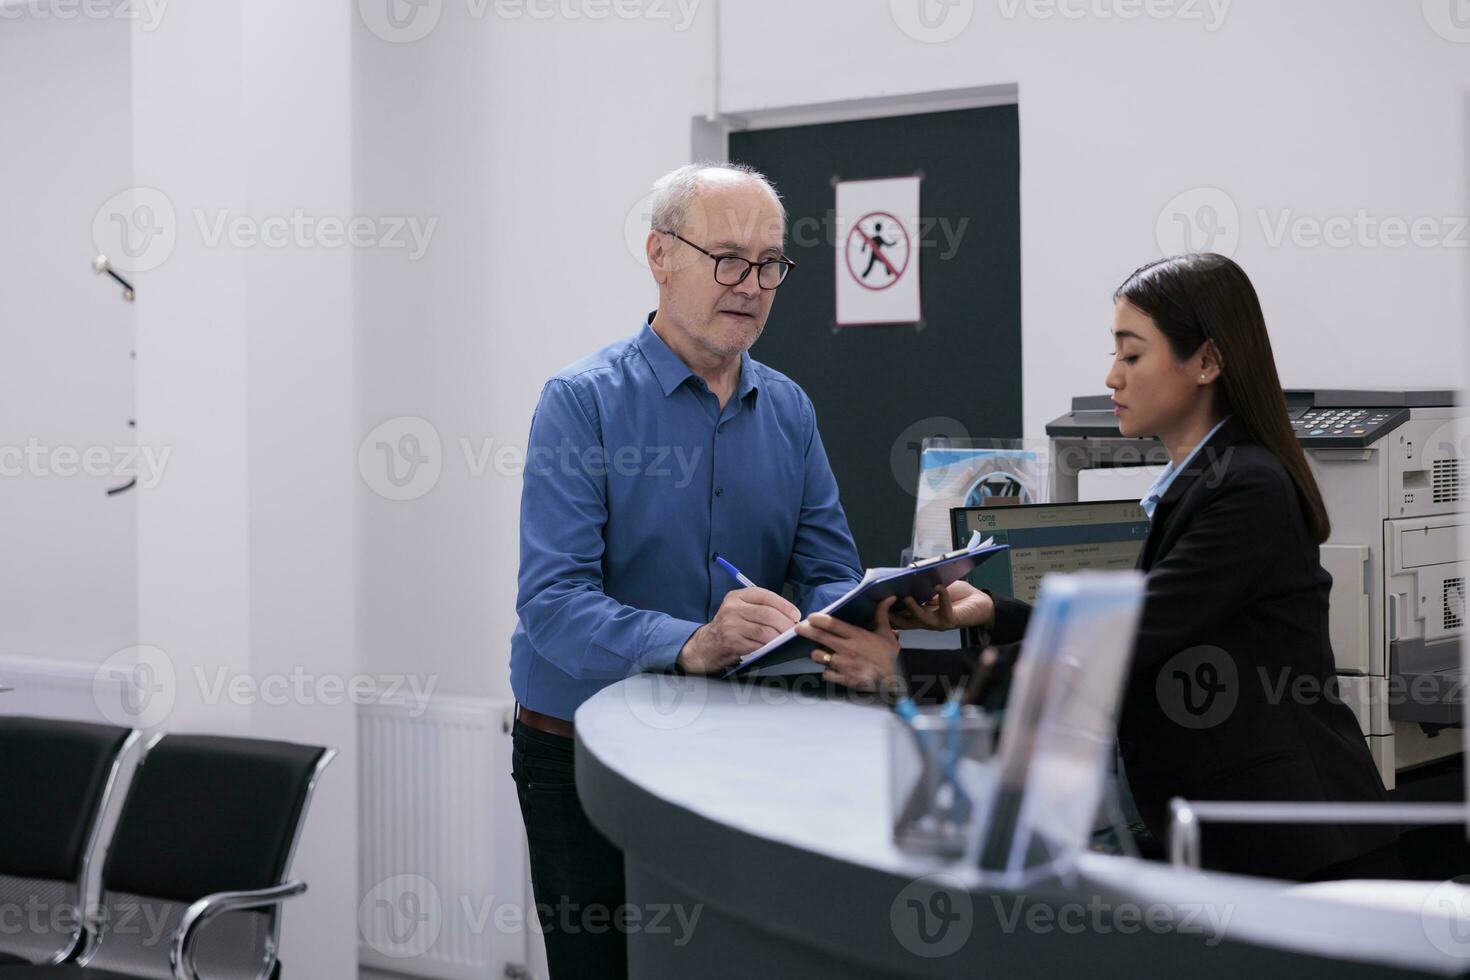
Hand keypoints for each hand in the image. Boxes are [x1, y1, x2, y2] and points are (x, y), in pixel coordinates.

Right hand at [676, 587, 801, 674]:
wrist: (707, 645)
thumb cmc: (731, 627)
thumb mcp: (741, 610)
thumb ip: (761, 608)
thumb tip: (791, 616)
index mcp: (737, 596)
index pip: (765, 596)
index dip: (784, 605)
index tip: (795, 615)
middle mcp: (732, 608)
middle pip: (767, 614)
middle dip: (785, 624)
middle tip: (793, 631)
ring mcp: (731, 625)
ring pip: (764, 631)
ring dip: (779, 638)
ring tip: (785, 641)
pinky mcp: (732, 642)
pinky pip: (757, 645)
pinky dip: (769, 648)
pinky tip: (772, 649)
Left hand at [796, 595, 900, 692]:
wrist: (897, 680)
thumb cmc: (891, 656)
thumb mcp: (886, 633)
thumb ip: (882, 614)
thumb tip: (888, 597)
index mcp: (857, 636)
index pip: (832, 624)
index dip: (818, 619)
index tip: (810, 617)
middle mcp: (848, 649)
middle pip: (819, 637)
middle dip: (805, 631)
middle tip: (797, 628)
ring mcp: (844, 665)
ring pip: (818, 656)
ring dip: (817, 653)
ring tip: (822, 651)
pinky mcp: (844, 679)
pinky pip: (825, 673)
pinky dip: (826, 670)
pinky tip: (831, 668)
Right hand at [888, 580, 994, 631]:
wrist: (981, 603)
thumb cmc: (957, 595)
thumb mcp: (934, 589)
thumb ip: (922, 587)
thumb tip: (906, 575)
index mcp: (918, 614)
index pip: (897, 616)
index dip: (885, 613)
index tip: (874, 601)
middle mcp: (925, 622)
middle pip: (904, 621)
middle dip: (892, 614)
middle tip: (884, 601)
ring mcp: (937, 623)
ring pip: (921, 619)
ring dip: (914, 608)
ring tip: (908, 597)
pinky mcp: (951, 621)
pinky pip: (945, 610)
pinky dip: (942, 597)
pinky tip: (940, 586)